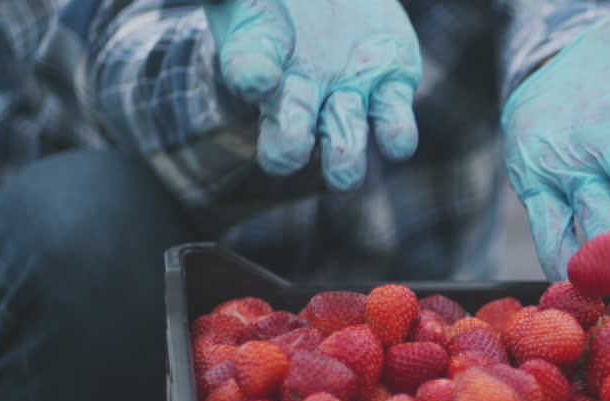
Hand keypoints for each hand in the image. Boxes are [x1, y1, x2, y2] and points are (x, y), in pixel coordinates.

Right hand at [203, 0, 421, 190]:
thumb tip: (213, 13)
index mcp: (259, 56)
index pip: (247, 67)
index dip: (251, 75)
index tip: (258, 78)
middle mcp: (302, 91)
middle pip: (289, 129)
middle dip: (287, 144)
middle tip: (287, 156)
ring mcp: (348, 95)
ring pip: (344, 137)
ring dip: (345, 157)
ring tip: (344, 175)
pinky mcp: (391, 88)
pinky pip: (393, 122)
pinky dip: (396, 135)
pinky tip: (396, 145)